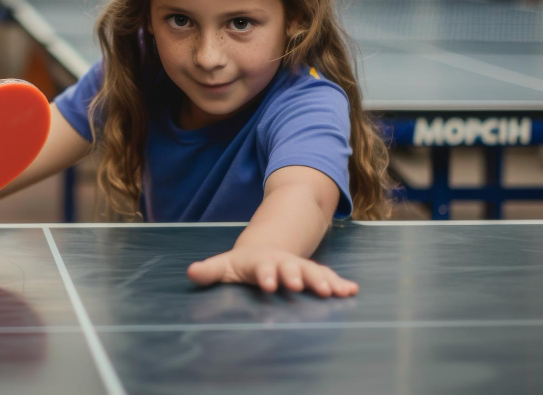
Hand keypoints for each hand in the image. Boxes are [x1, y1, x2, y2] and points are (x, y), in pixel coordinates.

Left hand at [187, 245, 358, 296]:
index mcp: (261, 262)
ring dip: (321, 280)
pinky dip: (339, 283)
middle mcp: (283, 262)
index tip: (269, 284)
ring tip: (331, 291)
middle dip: (296, 276)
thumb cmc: (243, 265)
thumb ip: (210, 271)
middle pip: (291, 267)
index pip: (262, 268)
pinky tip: (352, 290)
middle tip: (301, 285)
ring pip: (311, 272)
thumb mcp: (225, 266)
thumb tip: (191, 272)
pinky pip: (327, 277)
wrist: (264, 250)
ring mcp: (299, 267)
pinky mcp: (312, 274)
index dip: (266, 275)